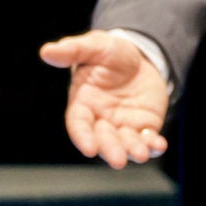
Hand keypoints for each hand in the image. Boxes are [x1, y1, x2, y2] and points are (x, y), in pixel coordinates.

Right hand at [40, 31, 169, 167]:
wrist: (139, 57)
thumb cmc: (110, 52)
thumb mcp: (94, 46)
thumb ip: (72, 50)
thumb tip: (46, 52)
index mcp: (83, 104)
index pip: (78, 125)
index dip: (82, 137)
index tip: (89, 149)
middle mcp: (101, 120)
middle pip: (103, 140)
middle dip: (110, 150)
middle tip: (118, 160)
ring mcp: (123, 127)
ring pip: (125, 145)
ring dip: (132, 151)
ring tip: (141, 154)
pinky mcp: (145, 128)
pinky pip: (149, 140)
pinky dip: (154, 146)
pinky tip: (159, 145)